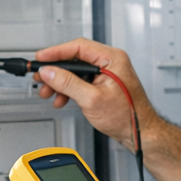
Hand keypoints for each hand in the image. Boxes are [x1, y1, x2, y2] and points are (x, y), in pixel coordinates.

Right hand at [33, 38, 158, 149]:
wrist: (140, 134)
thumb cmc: (127, 116)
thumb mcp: (92, 99)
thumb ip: (68, 83)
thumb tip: (50, 72)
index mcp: (112, 59)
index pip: (78, 47)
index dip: (56, 52)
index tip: (41, 58)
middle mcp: (111, 62)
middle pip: (75, 59)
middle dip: (56, 70)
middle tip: (41, 77)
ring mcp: (107, 73)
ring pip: (76, 71)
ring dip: (60, 82)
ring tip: (49, 92)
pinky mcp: (103, 84)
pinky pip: (81, 81)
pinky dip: (69, 89)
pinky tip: (61, 98)